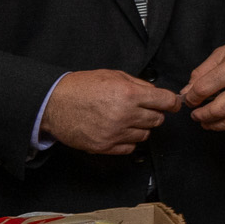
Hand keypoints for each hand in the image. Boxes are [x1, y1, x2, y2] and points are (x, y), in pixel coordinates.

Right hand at [42, 70, 181, 153]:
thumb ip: (139, 85)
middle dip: (153, 114)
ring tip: (125, 119)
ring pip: (145, 135)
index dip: (171, 102)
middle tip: (141, 109)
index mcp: (129, 94)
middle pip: (158, 120)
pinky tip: (118, 130)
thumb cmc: (81, 87)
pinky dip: (128, 140)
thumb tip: (159, 94)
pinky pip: (130, 148)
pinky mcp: (104, 146)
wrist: (53, 103)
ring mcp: (115, 133)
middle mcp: (124, 115)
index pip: (166, 102)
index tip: (171, 104)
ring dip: (140, 127)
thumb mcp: (113, 75)